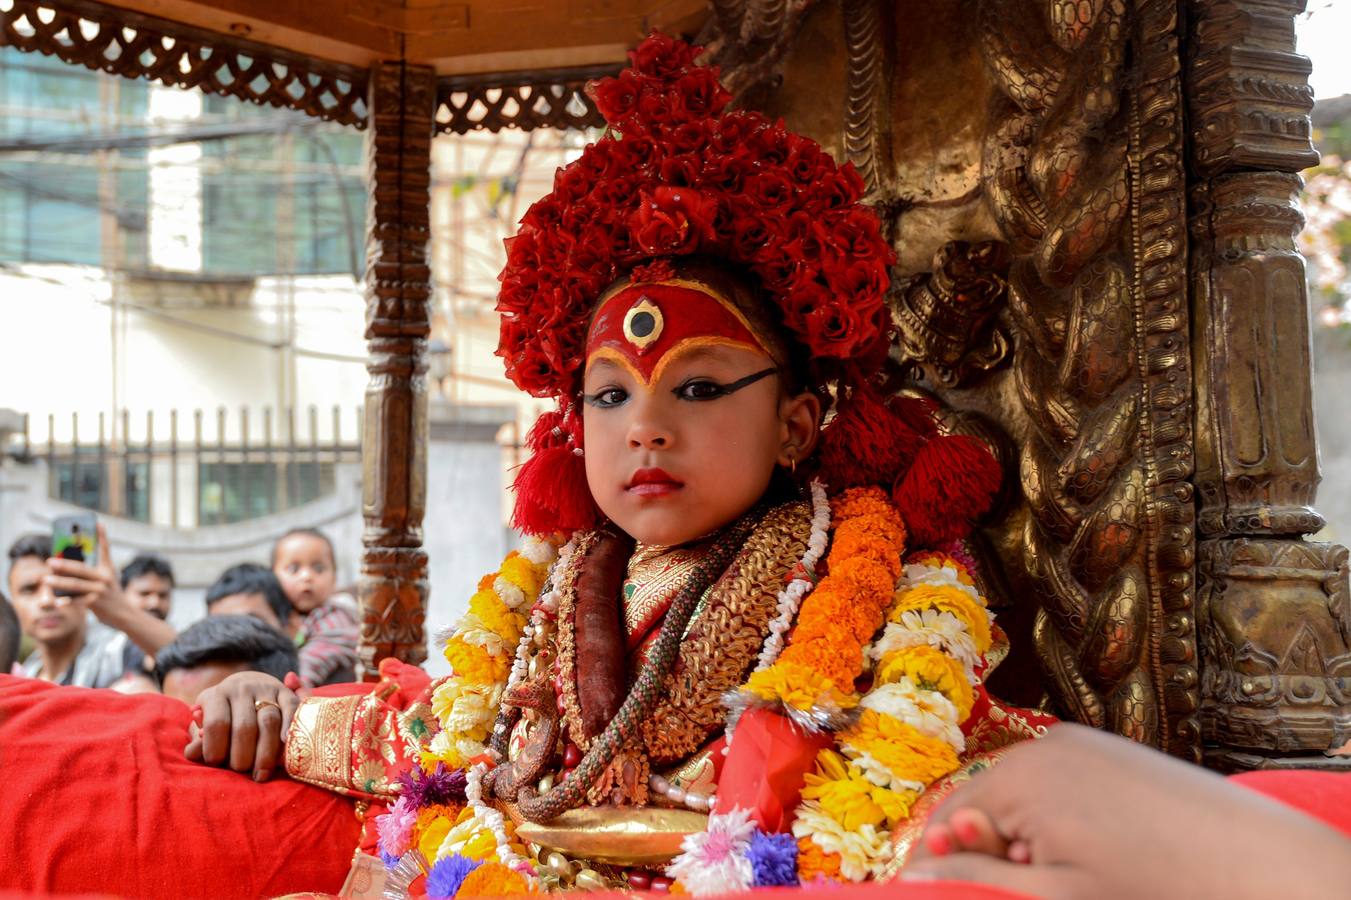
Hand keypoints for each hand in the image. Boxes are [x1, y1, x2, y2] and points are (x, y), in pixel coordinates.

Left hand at [44, 523, 124, 620]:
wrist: (124, 614)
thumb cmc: (110, 594)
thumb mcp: (106, 580)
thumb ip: (90, 572)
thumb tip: (63, 567)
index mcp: (107, 569)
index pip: (105, 549)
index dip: (102, 536)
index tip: (98, 523)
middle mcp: (105, 578)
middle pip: (81, 569)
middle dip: (64, 565)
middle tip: (49, 562)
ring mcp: (100, 591)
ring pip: (76, 585)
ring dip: (59, 583)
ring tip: (46, 580)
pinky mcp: (96, 603)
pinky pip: (77, 601)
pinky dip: (66, 601)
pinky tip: (56, 601)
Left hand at [185, 671, 299, 781]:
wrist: (246, 685)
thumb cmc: (223, 713)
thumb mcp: (205, 720)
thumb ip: (199, 738)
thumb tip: (193, 752)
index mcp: (217, 695)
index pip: (216, 724)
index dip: (215, 748)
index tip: (216, 764)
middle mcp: (241, 689)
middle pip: (244, 727)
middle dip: (243, 756)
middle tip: (242, 772)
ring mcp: (265, 688)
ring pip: (269, 721)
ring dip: (266, 753)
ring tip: (262, 774)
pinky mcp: (285, 692)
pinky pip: (291, 709)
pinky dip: (290, 728)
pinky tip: (285, 747)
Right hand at [903, 724, 1350, 898]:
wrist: (1256, 866)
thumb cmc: (1149, 888)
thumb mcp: (1048, 896)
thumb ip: (972, 881)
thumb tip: (906, 877)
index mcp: (1018, 777)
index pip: (948, 822)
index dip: (951, 867)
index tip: (970, 896)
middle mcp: (1042, 745)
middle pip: (985, 806)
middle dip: (999, 853)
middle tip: (1049, 889)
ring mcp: (1080, 741)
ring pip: (1023, 798)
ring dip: (1032, 840)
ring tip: (1084, 874)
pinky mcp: (1110, 749)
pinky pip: (1059, 784)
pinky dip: (1063, 821)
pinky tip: (1104, 853)